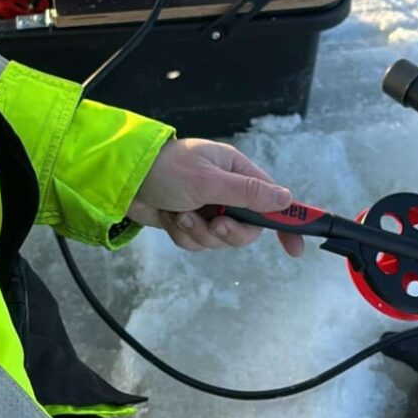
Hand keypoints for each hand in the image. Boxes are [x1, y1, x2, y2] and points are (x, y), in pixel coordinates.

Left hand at [127, 138, 305, 256]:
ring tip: (181, 215)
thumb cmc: (166, 170)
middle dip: (228, 232)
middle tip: (213, 225)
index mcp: (235, 170)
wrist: (122, 180)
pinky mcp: (187, 220)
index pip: (270, 198)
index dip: (285, 222)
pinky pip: (197, 241)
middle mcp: (224, 189)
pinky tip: (170, 218)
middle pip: (246, 227)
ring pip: (218, 238)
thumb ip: (247, 193)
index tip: (295, 248)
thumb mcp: (208, 181)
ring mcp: (206, 206)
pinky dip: (183, 235)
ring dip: (199, 232)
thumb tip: (286, 199)